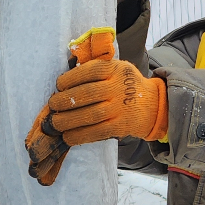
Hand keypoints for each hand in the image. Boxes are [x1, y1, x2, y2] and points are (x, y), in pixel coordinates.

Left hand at [25, 28, 116, 185]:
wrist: (153, 104)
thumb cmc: (124, 85)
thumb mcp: (116, 68)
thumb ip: (94, 69)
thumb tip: (62, 80)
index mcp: (115, 68)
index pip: (89, 71)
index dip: (70, 78)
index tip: (58, 85)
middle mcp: (118, 87)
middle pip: (87, 93)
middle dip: (65, 101)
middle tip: (52, 105)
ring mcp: (121, 108)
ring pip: (90, 115)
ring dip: (68, 120)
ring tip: (54, 123)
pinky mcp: (121, 126)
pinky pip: (97, 132)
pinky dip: (79, 135)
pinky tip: (67, 136)